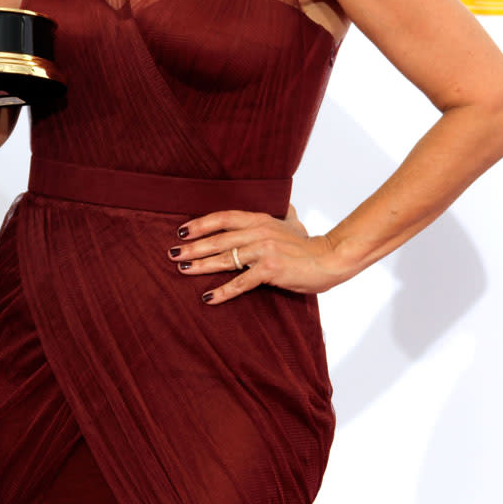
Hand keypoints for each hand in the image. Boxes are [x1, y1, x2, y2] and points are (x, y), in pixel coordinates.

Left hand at [167, 204, 342, 302]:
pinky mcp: (270, 270)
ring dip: (201, 265)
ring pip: (225, 258)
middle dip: (193, 246)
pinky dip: (223, 291)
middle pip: (218, 238)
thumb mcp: (293, 223)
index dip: (201, 223)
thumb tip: (285, 206)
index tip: (182, 231)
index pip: (224, 217)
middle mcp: (259, 232)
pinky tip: (208, 297)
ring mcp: (264, 250)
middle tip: (172, 254)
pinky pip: (241, 282)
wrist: (330, 260)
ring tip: (182, 270)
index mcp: (260, 219)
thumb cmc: (309, 245)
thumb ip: (283, 214)